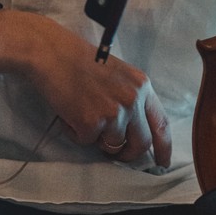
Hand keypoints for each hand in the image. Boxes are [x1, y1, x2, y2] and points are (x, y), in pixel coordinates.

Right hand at [0, 6, 170, 165]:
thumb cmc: (79, 59)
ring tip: (81, 113)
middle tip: (115, 152)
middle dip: (128, 153)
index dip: (163, 147)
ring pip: (113, 145)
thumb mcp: (117, 74)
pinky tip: (69, 112)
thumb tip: (135, 130)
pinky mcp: (92, 123)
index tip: (162, 162)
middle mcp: (133, 99)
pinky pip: (86, 141)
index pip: (161, 123)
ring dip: (97, 138)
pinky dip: (75, 132)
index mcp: (141, 84)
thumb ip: (130, 97)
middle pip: (141, 142)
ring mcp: (114, 112)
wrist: (51, 52)